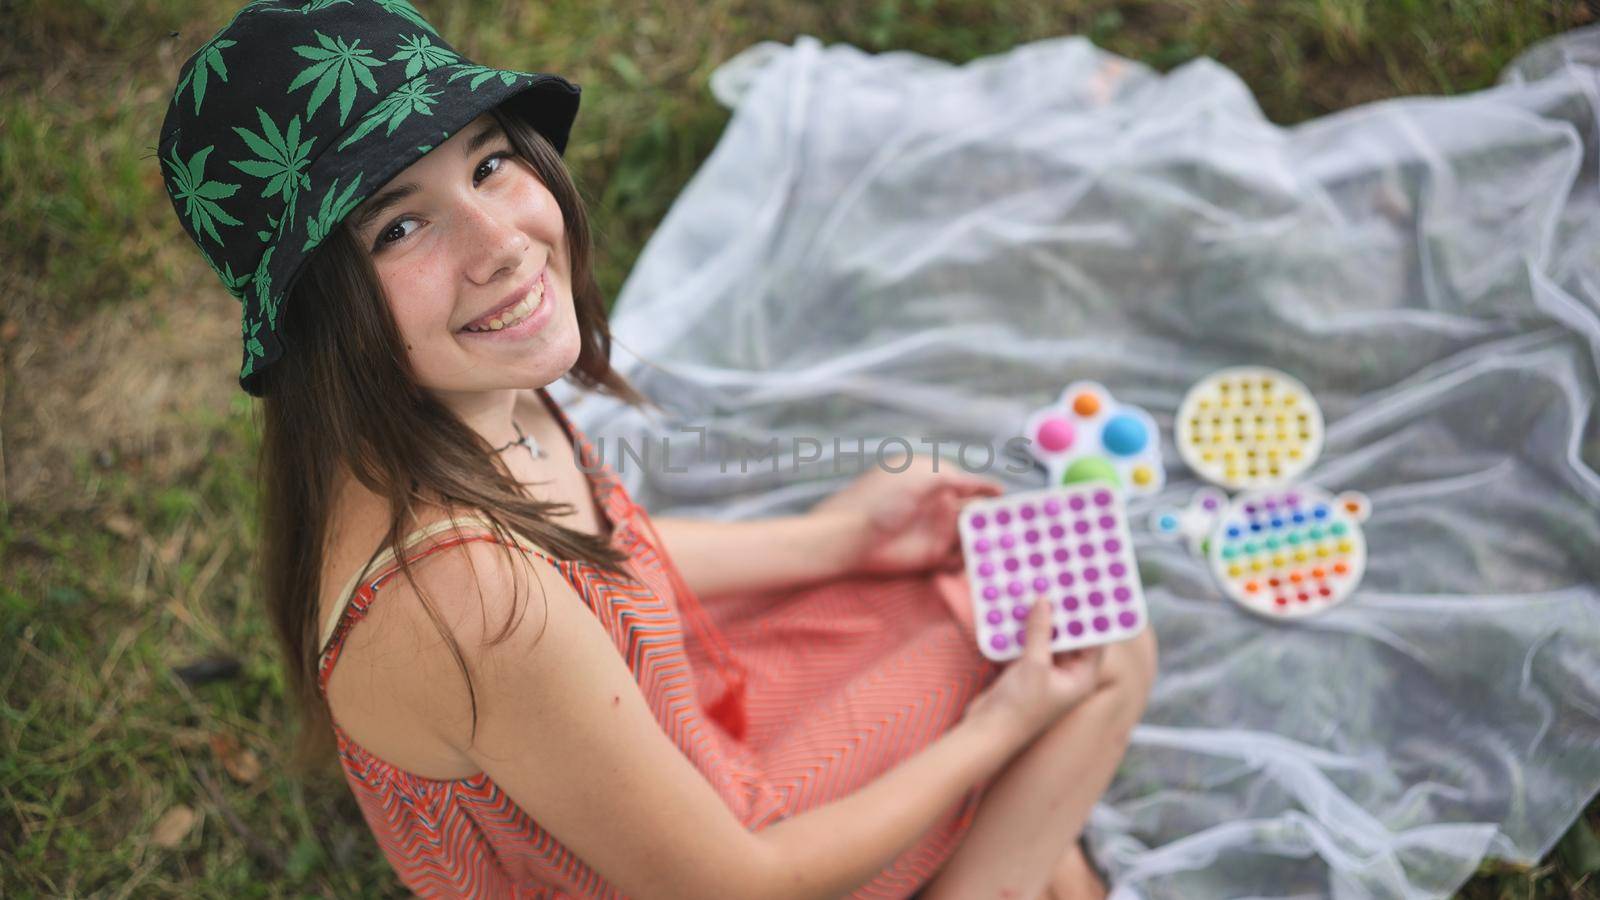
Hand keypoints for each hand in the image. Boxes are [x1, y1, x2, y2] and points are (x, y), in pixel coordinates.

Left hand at [812, 453, 1003, 576]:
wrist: (850, 536)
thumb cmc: (882, 499)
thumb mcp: (923, 475)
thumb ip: (956, 478)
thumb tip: (983, 486)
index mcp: (936, 480)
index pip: (974, 485)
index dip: (994, 493)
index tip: (1020, 503)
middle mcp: (939, 505)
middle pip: (977, 513)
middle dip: (997, 520)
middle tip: (1023, 530)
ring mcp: (935, 531)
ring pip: (972, 536)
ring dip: (989, 541)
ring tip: (1011, 548)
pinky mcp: (930, 557)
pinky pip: (959, 558)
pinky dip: (972, 560)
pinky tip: (985, 561)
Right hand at [961, 596, 1105, 746]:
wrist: (988, 731)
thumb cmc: (1020, 706)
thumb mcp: (1034, 665)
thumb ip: (1040, 632)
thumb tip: (1045, 601)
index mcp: (1082, 678)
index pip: (1095, 642)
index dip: (1092, 618)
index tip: (1088, 593)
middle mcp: (1068, 675)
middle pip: (1072, 638)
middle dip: (1064, 614)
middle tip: (1061, 585)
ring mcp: (1047, 673)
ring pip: (1049, 639)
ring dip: (1042, 619)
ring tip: (1040, 590)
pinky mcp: (1026, 672)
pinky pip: (1030, 645)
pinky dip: (1026, 630)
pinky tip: (1019, 609)